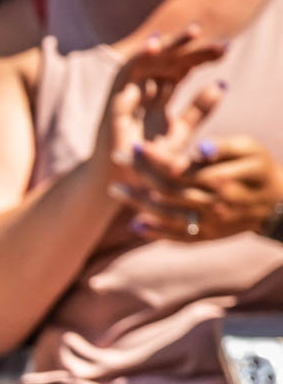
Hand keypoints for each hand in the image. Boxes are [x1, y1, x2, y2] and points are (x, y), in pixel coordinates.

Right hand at [94, 26, 227, 189]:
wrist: (122, 184)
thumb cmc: (149, 164)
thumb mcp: (180, 133)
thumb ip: (199, 110)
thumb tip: (222, 83)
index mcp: (159, 99)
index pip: (181, 68)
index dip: (202, 56)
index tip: (226, 50)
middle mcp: (144, 92)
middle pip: (168, 60)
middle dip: (193, 49)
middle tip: (221, 44)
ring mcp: (128, 94)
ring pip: (149, 60)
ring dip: (170, 44)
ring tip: (195, 32)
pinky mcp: (114, 100)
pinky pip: (124, 72)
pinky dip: (137, 56)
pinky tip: (154, 44)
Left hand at [119, 135, 282, 241]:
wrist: (276, 205)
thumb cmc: (259, 168)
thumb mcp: (249, 149)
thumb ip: (222, 148)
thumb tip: (196, 149)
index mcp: (223, 179)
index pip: (180, 168)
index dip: (156, 158)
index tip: (135, 146)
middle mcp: (213, 204)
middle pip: (167, 190)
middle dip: (139, 174)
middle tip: (117, 159)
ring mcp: (208, 224)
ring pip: (165, 214)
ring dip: (137, 203)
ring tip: (116, 189)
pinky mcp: (205, 237)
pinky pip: (175, 237)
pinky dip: (154, 232)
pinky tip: (134, 223)